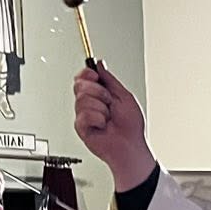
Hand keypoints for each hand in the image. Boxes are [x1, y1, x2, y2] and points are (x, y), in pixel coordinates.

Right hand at [75, 65, 156, 189]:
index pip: (83, 77)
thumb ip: (109, 79)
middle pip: (79, 85)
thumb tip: (100, 64)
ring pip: (82, 99)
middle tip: (109, 102)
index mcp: (99, 94)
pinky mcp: (81, 127)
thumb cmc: (131, 126)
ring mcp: (84, 115)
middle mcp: (89, 103)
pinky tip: (102, 125)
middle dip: (98, 91)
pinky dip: (98, 119)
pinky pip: (84, 115)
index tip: (95, 76)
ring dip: (101, 108)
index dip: (86, 73)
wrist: (130, 145)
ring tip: (108, 117)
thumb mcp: (124, 95)